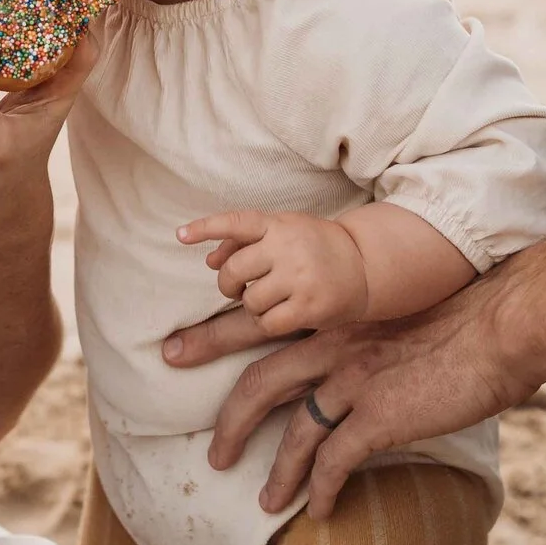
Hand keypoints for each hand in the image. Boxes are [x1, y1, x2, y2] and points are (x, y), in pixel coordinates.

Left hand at [179, 210, 367, 334]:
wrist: (365, 265)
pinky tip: (279, 315)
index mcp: (279, 224)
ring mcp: (300, 277)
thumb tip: (209, 259)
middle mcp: (288, 248)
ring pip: (249, 300)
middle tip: (237, 287)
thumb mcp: (284, 232)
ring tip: (269, 298)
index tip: (180, 236)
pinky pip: (267, 323)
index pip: (236, 222)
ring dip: (251, 304)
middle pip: (234, 271)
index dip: (206, 228)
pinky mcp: (310, 307)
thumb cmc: (315, 246)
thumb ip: (245, 241)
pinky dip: (267, 322)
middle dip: (228, 284)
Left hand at [206, 277, 538, 520]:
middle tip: (210, 451)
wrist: (502, 326)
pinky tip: (320, 512)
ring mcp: (353, 382)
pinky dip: (322, 491)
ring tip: (265, 502)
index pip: (259, 325)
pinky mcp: (378, 417)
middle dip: (226, 418)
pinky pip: (335, 463)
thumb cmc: (464, 316)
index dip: (214, 337)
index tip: (177, 349)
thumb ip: (369, 334)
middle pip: (258, 381)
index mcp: (334, 317)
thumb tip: (361, 357)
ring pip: (293, 434)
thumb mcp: (399, 313)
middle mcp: (333, 346)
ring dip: (277, 473)